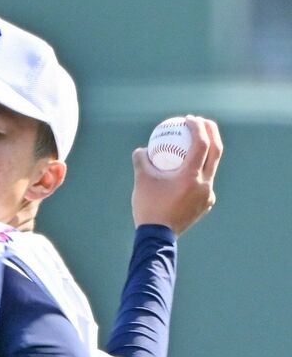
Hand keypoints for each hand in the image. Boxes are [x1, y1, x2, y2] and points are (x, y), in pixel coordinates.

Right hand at [131, 115, 222, 235]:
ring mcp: (208, 195)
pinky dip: (199, 172)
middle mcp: (205, 184)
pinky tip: (189, 170)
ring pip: (212, 167)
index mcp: (192, 176)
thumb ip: (141, 160)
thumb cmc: (149, 207)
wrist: (157, 237)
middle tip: (199, 123)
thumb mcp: (141, 180)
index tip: (188, 120)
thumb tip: (142, 149)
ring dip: (206, 151)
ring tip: (195, 144)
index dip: (197, 127)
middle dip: (210, 132)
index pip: (202, 143)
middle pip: (216, 151)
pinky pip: (205, 183)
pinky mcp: (206, 204)